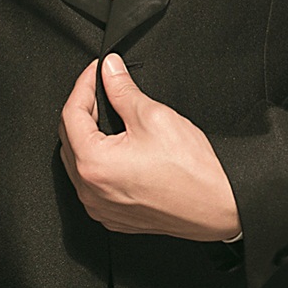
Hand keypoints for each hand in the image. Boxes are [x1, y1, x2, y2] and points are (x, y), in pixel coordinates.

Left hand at [57, 55, 241, 240]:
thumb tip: (110, 71)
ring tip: (110, 116)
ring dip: (88, 136)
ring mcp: (100, 207)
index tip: (96, 71)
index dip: (83, 85)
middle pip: (69, 138)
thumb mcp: (154, 116)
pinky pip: (93, 184)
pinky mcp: (113, 216)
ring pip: (79, 162)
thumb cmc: (191, 171)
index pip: (71, 113)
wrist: (218, 207)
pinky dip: (98, 163)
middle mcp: (89, 191)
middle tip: (103, 88)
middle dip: (84, 109)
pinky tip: (117, 149)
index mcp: (93, 164)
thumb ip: (123, 90)